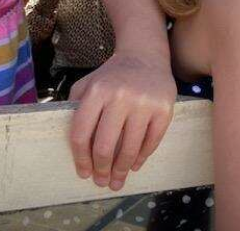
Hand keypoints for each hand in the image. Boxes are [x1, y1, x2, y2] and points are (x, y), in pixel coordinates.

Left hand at [67, 51, 174, 190]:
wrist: (144, 57)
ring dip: (122, 169)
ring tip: (118, 181)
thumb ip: (75, 110)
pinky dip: (142, 157)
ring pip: (130, 147)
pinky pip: (152, 140)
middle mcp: (120, 97)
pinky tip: (134, 165)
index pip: (81, 134)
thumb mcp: (86, 85)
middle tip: (101, 182)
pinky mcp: (164, 108)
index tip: (83, 173)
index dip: (80, 159)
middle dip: (101, 169)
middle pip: (105, 145)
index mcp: (96, 92)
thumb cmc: (111, 76)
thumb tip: (75, 148)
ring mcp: (144, 103)